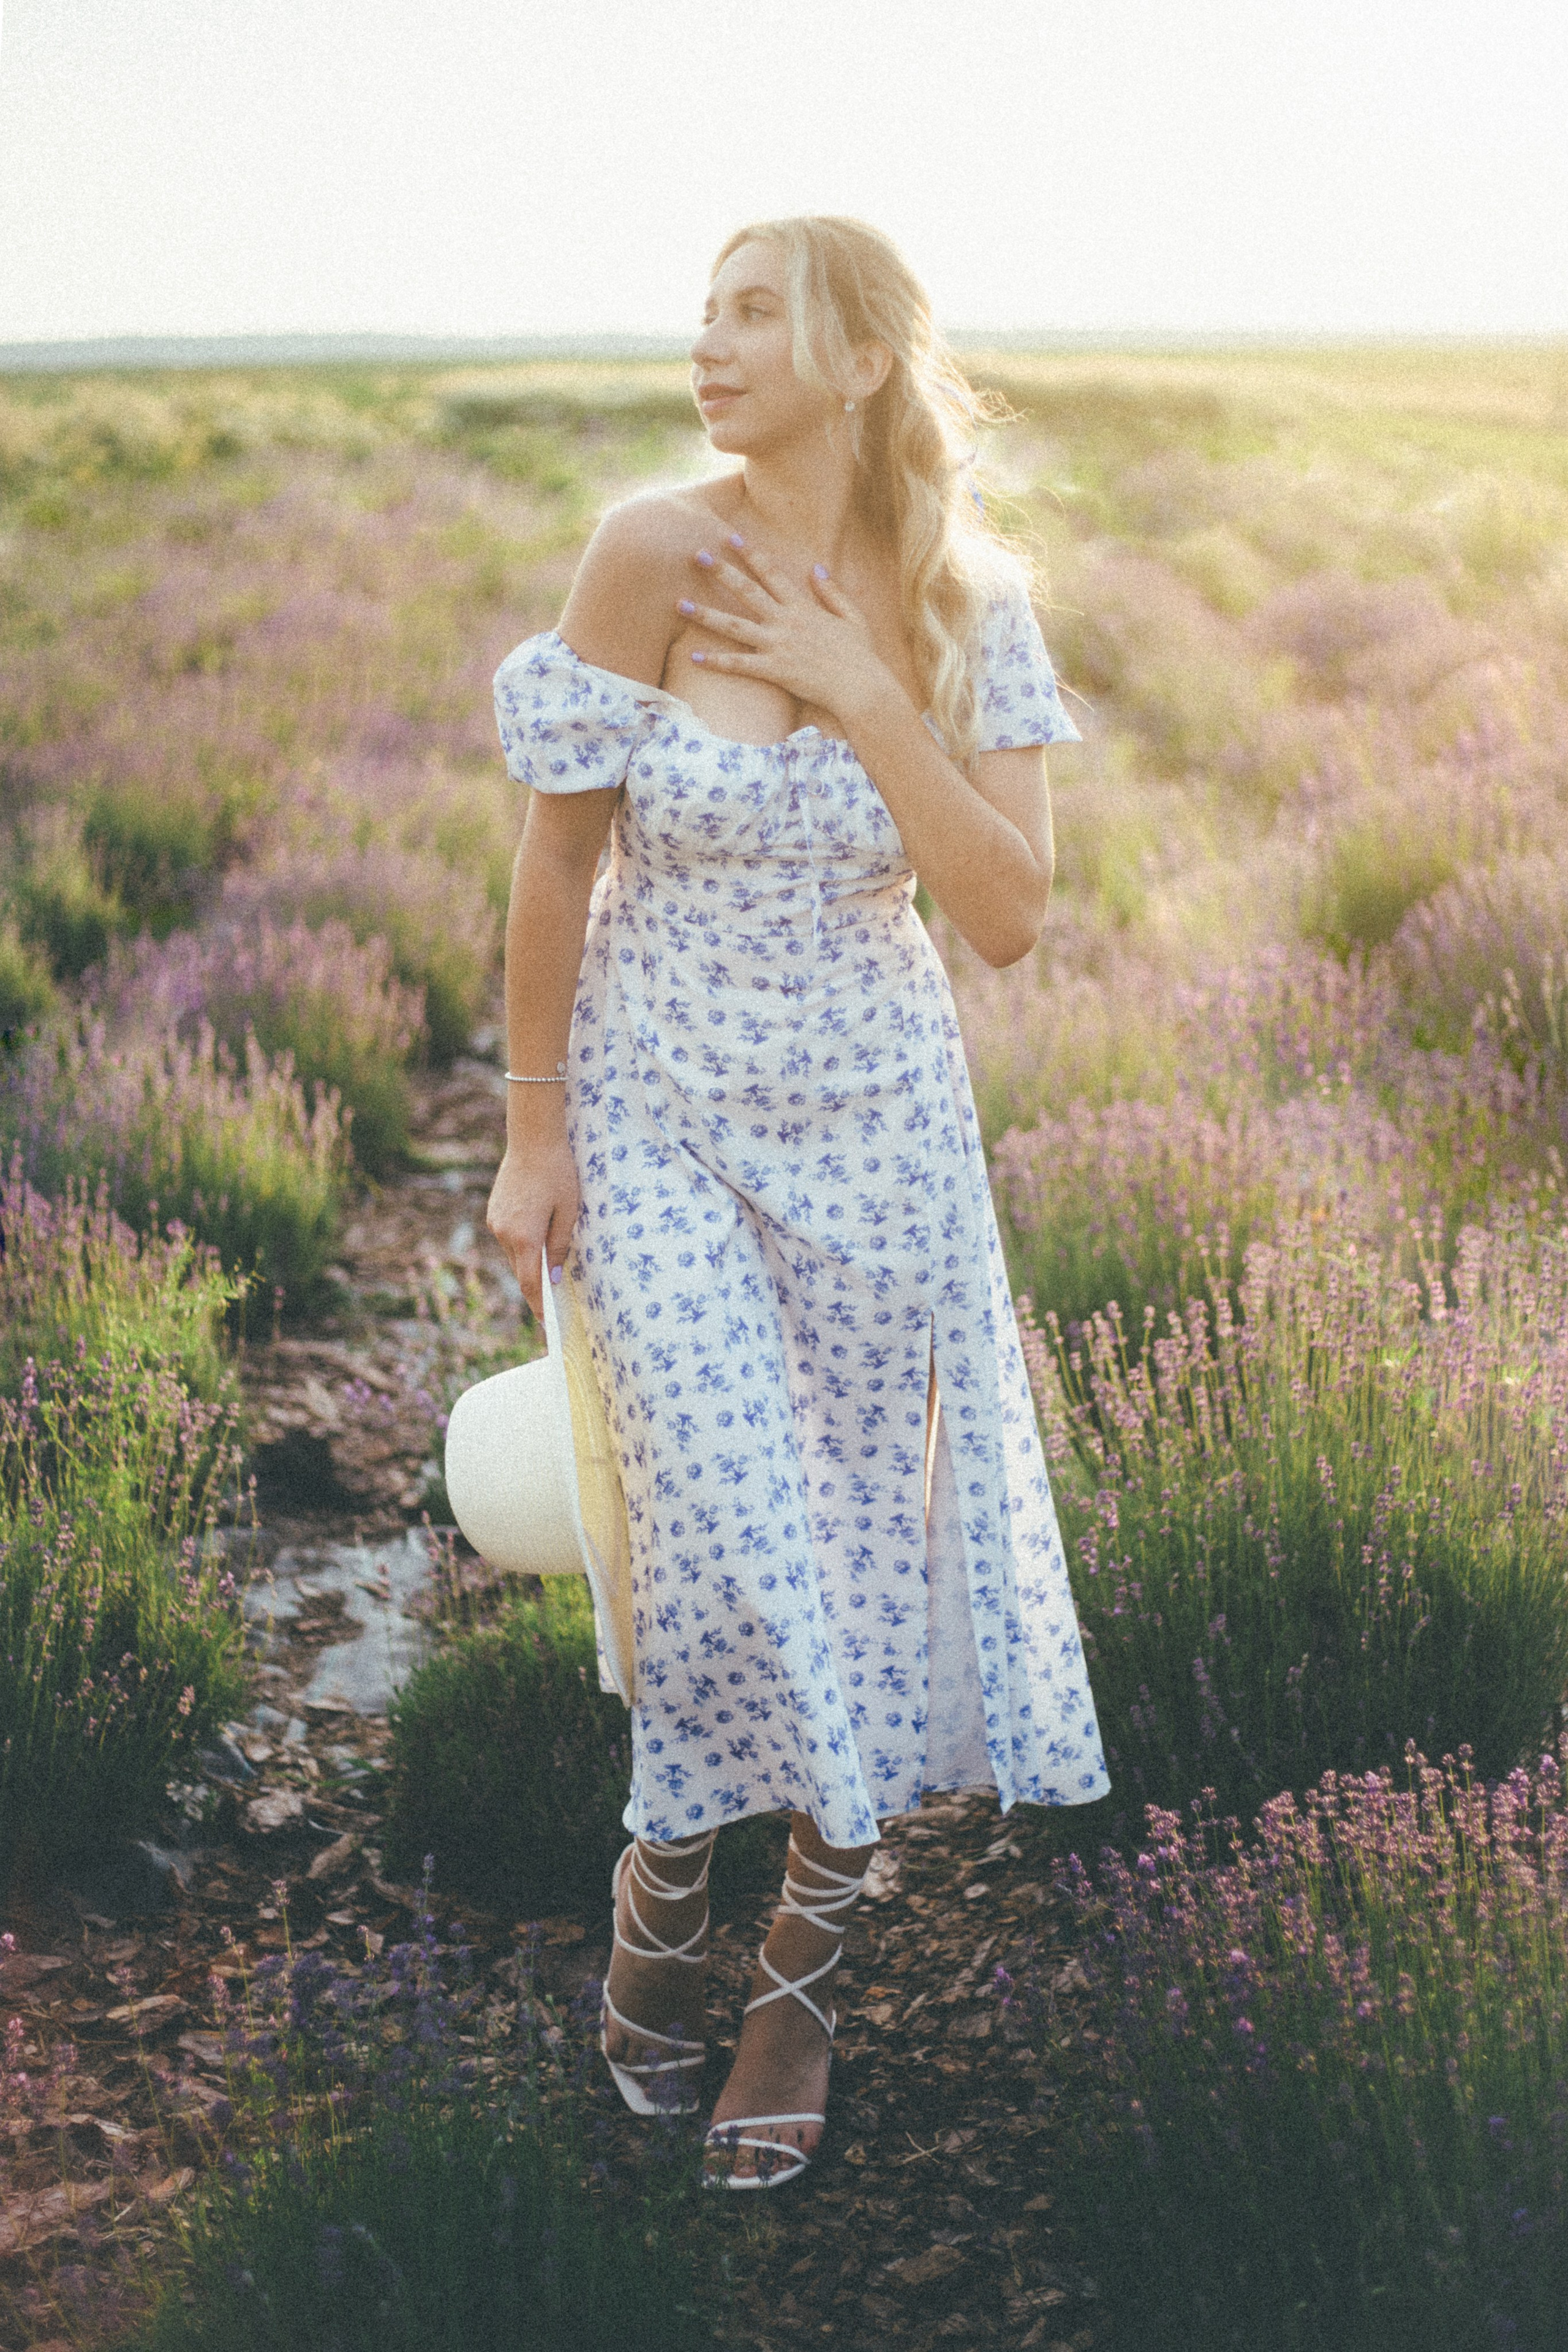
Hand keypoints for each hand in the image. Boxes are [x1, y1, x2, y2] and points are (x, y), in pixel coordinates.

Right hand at [486, 1138, 579, 1321]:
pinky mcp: (494, 1211)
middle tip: (553, 1300)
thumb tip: (554, 1277)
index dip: (538, 1305)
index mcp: (524, 1236)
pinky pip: (508, 1237)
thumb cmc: (558, 1173)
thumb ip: (560, 1247)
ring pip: (514, 1254)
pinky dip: (522, 1244)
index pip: (530, 1282)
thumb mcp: (568, 1212)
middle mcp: (504, 1233)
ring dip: (529, 1261)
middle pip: (521, 1270)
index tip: (546, 1322)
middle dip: (536, 1284)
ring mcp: (495, 1221)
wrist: (533, 1139)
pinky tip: (537, 1236)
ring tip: (548, 1267)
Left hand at [676, 535, 893, 727]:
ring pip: (734, 626)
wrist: (861, 686)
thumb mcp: (852, 616)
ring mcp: (778, 645)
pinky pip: (740, 664)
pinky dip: (717, 661)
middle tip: (696, 556)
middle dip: (720, 571)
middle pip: (746, 591)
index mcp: (802, 606)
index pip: (771, 572)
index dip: (750, 553)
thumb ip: (832, 591)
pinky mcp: (775, 670)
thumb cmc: (860, 655)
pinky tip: (694, 657)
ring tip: (680, 604)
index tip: (730, 537)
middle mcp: (785, 621)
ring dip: (705, 614)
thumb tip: (815, 568)